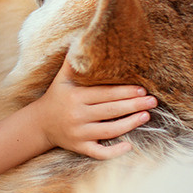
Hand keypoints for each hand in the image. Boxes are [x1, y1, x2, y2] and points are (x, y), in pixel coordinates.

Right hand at [34, 61, 155, 157]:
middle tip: (152, 100)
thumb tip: (83, 39)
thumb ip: (73, 62)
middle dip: (134, 105)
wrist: (39, 124)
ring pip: (109, 131)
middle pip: (111, 111)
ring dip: (130, 124)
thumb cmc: (56, 97)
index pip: (105, 94)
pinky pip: (99, 152)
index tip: (142, 89)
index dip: (125, 91)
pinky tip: (129, 146)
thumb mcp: (61, 79)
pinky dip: (114, 151)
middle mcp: (77, 115)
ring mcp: (78, 133)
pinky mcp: (79, 147)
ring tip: (146, 116)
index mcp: (75, 97)